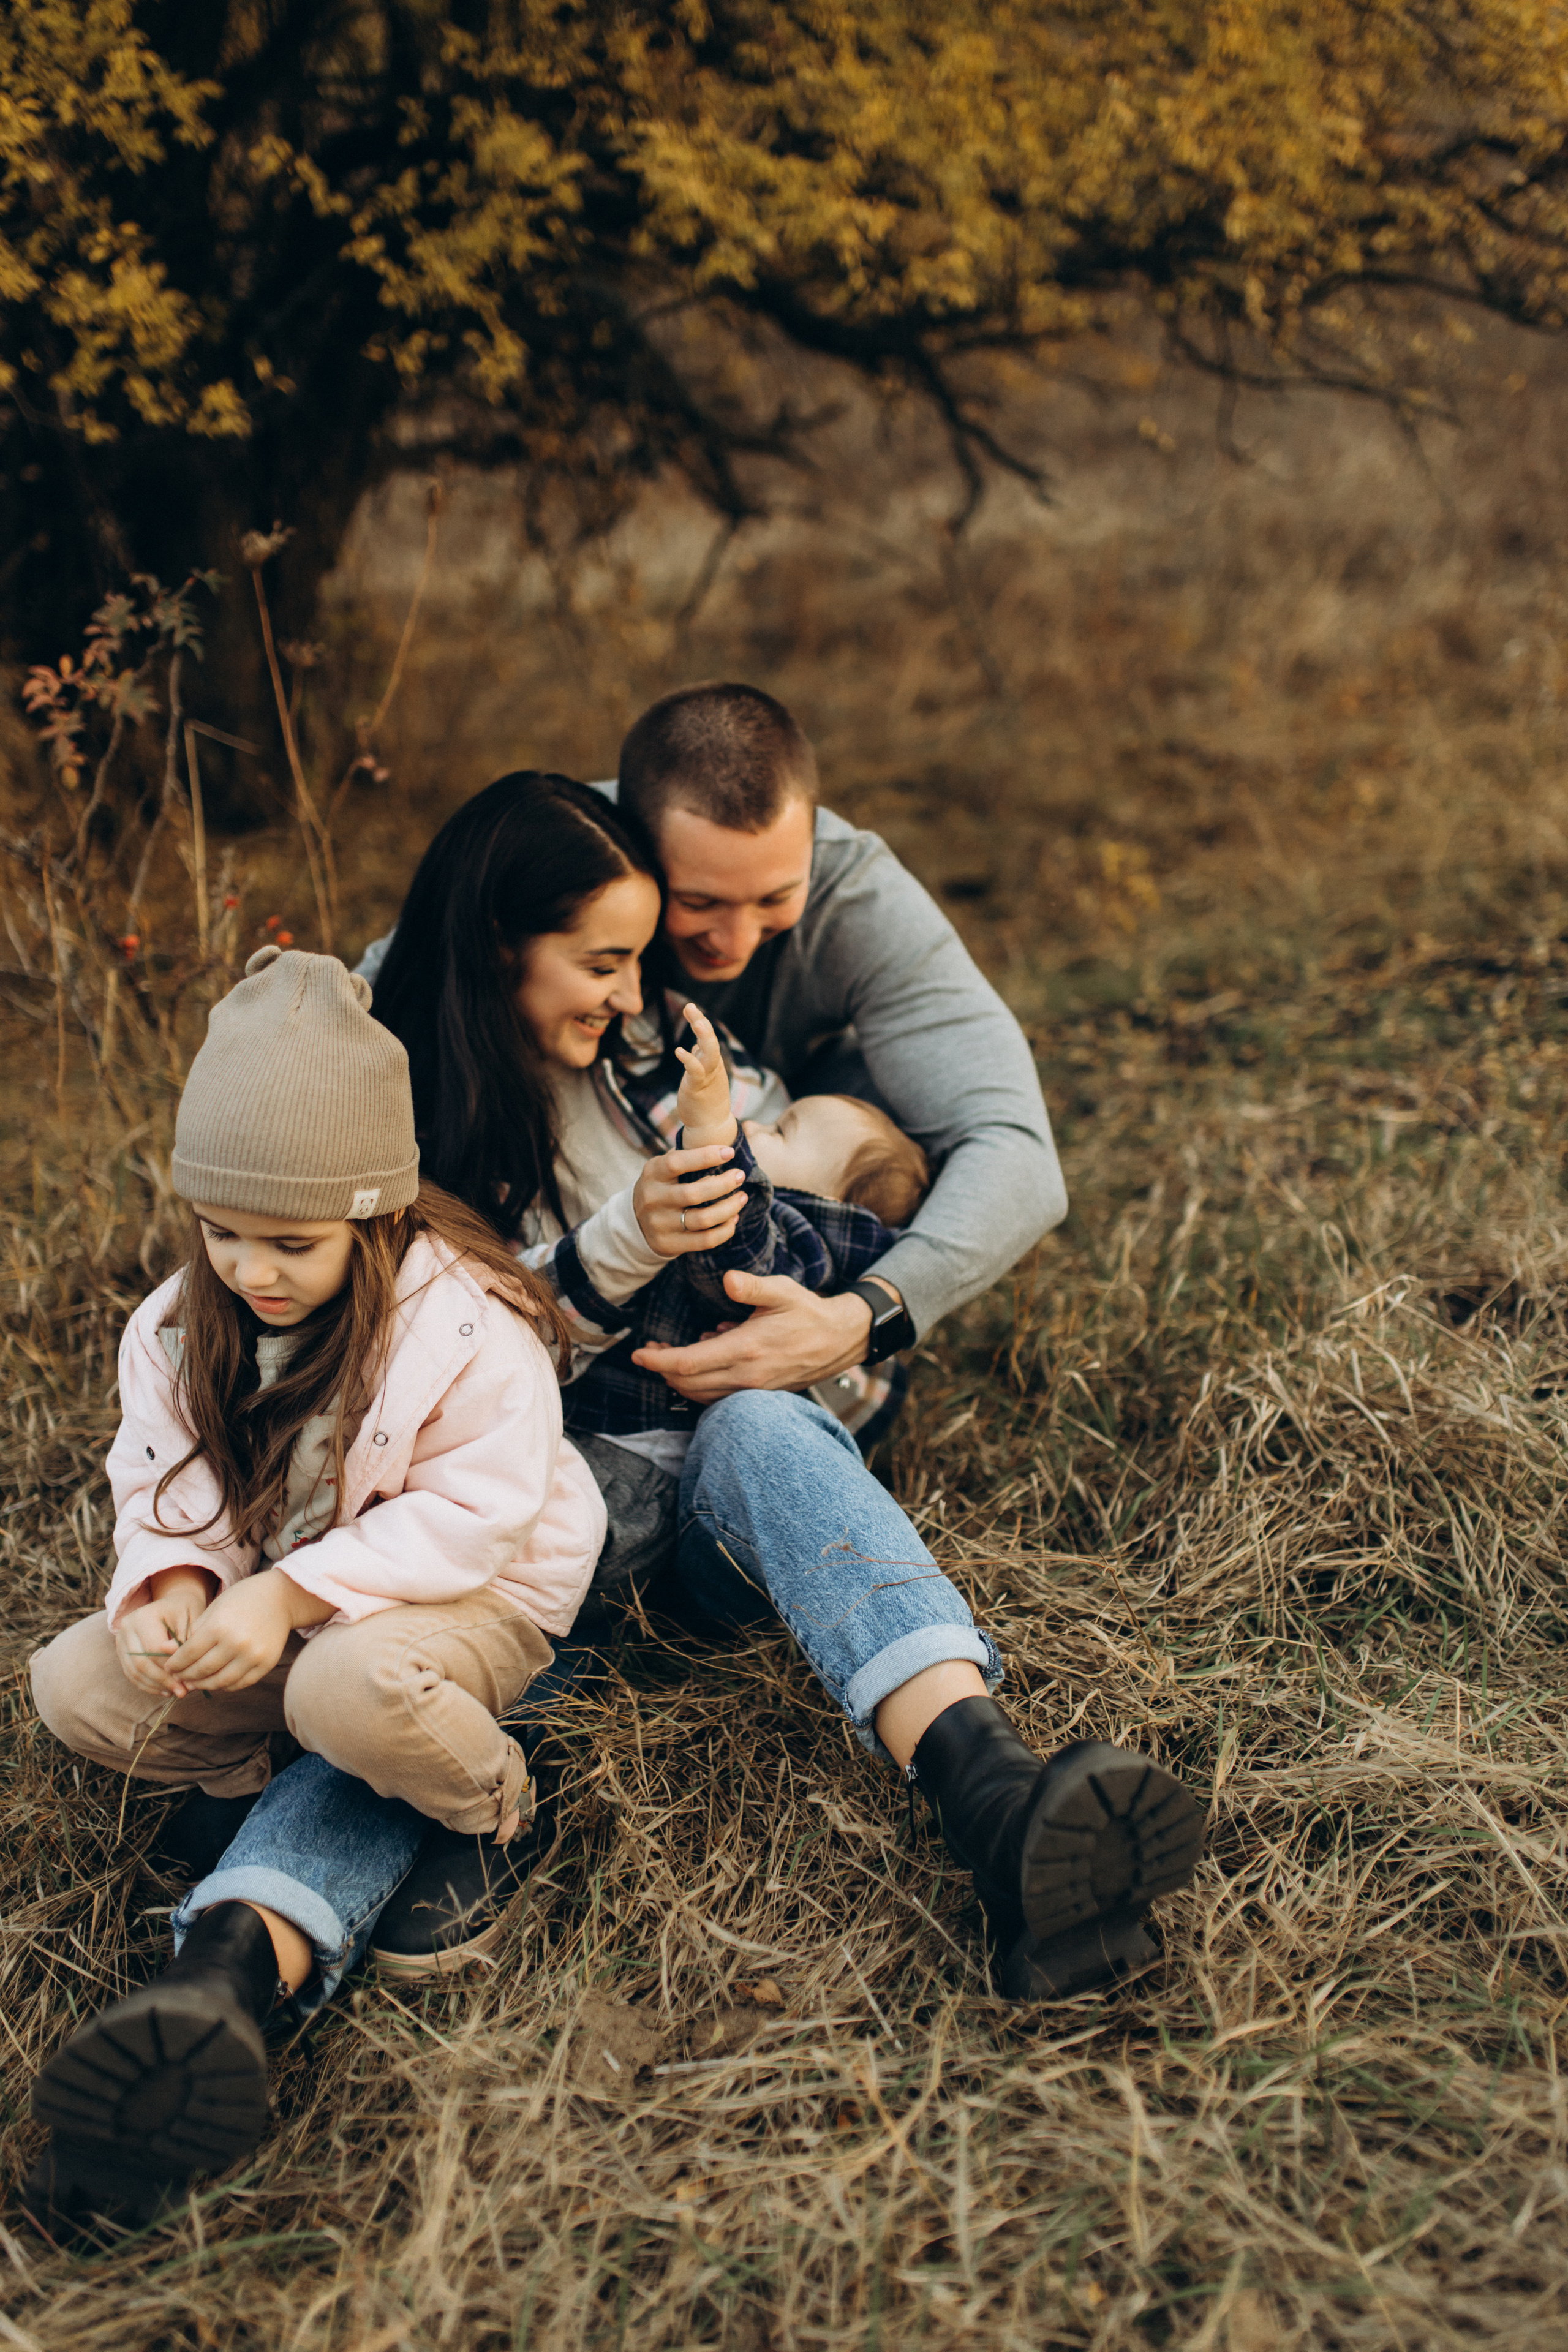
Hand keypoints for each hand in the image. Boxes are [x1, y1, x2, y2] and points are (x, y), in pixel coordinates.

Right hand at [114, 1567, 218, 1695]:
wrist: (172, 1603)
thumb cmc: (186, 1611)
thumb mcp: (192, 1619)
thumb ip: (185, 1642)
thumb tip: (179, 1669)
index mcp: (144, 1616)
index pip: (154, 1649)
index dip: (171, 1668)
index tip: (187, 1680)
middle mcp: (127, 1627)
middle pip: (141, 1663)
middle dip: (163, 1681)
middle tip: (182, 1692)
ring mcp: (121, 1639)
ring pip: (134, 1671)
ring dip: (155, 1686)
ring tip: (175, 1692)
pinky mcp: (121, 1650)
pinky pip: (131, 1673)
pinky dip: (147, 1684)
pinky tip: (164, 1690)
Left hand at [165, 1569, 334, 1695]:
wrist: (280, 1598)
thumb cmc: (241, 1599)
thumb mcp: (213, 1610)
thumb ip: (192, 1634)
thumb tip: (168, 1656)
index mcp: (219, 1627)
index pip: (189, 1654)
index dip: (175, 1664)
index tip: (168, 1667)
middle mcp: (237, 1643)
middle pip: (202, 1671)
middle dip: (186, 1676)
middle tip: (178, 1678)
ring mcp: (253, 1656)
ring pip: (220, 1682)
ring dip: (203, 1685)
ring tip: (195, 1682)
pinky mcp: (266, 1664)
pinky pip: (240, 1684)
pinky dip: (224, 1686)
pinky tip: (215, 1681)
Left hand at [632, 1270, 874, 1398]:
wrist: (838, 1341)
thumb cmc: (807, 1312)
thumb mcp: (782, 1291)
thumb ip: (752, 1287)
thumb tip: (726, 1280)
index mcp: (747, 1348)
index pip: (690, 1363)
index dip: (659, 1361)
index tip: (638, 1354)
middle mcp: (747, 1375)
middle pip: (688, 1384)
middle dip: (662, 1370)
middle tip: (648, 1351)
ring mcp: (753, 1390)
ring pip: (701, 1395)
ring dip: (678, 1380)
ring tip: (668, 1357)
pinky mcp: (758, 1394)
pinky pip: (717, 1399)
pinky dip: (699, 1387)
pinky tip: (700, 1364)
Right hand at [633, 1141, 745, 1258]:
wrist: (635, 1223)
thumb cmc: (661, 1187)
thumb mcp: (663, 1168)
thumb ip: (686, 1157)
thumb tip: (722, 1143)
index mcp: (653, 1173)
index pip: (677, 1163)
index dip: (705, 1156)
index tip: (730, 1153)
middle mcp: (653, 1198)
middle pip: (694, 1194)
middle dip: (724, 1184)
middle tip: (740, 1176)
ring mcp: (660, 1224)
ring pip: (703, 1219)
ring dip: (729, 1208)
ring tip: (741, 1198)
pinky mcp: (669, 1244)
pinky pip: (705, 1241)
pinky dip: (725, 1230)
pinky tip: (732, 1220)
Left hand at [673, 1004, 736, 1144]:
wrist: (710, 1127)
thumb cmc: (706, 1102)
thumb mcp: (702, 1076)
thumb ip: (699, 1059)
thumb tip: (694, 1045)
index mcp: (713, 1062)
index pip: (707, 1037)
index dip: (700, 1021)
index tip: (689, 1006)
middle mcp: (713, 1067)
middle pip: (710, 1040)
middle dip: (701, 1022)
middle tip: (690, 1006)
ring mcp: (707, 1077)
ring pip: (710, 1053)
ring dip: (704, 1036)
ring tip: (696, 1021)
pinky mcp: (697, 1088)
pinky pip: (696, 1072)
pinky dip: (689, 1060)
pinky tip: (679, 1051)